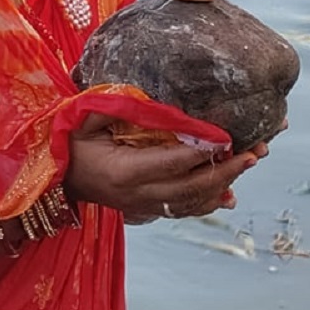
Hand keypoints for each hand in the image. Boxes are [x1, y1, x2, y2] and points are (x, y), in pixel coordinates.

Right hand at [64, 113, 259, 222]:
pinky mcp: (145, 209)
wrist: (54, 179)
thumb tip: (156, 99)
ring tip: (250, 163)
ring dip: (224, 185)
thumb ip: (118, 108)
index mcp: (123, 170)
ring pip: (192, 202)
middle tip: (254, 152)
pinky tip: (229, 194)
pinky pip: (183, 210)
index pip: (171, 162)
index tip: (227, 138)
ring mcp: (142, 206)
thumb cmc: (69, 141)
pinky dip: (208, 202)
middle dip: (226, 170)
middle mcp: (137, 194)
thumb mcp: (86, 119)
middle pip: (191, 187)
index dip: (201, 151)